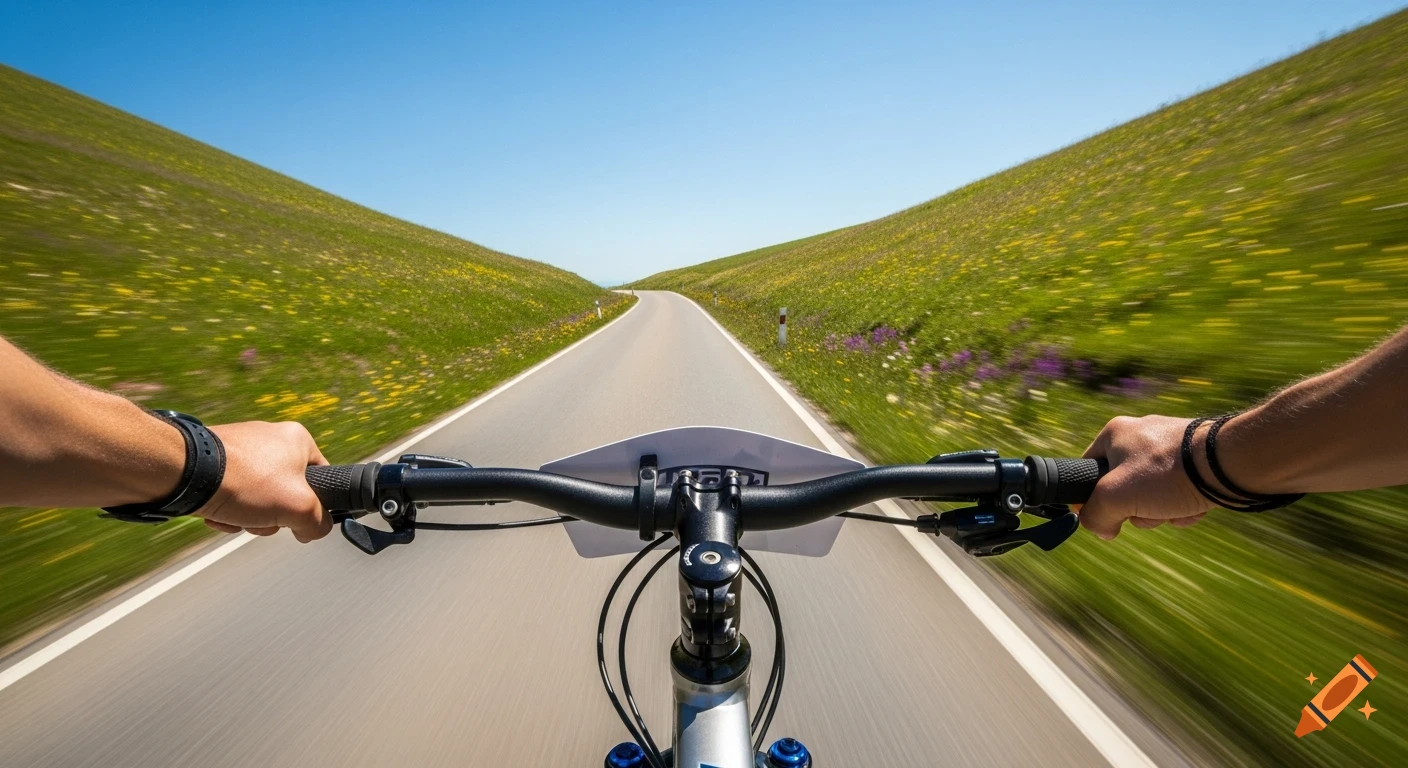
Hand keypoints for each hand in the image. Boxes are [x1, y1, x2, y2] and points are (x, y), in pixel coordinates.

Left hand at [197, 421, 331, 541]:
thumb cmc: (244, 481)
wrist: (183, 473)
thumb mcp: (299, 507)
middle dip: (272, 516)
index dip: (313, 505)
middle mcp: (270, 438)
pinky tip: (217, 513)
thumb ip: (319, 522)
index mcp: (298, 439)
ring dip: (248, 517)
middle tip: (261, 519)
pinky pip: (231, 493)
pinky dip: (227, 510)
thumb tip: (315, 529)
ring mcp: (240, 449)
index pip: (321, 476)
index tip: (299, 520)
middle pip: (286, 492)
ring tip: (235, 517)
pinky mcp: (215, 461)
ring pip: (257, 497)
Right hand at [1078, 415, 1212, 539]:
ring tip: (1178, 509)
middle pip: (1124, 487)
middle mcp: (1141, 434)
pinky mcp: (1195, 459)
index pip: (1088, 470)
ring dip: (1162, 511)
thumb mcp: (1114, 497)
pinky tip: (1196, 506)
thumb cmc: (1166, 473)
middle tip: (1149, 511)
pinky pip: (1179, 490)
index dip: (1093, 498)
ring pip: (1153, 493)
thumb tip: (1101, 529)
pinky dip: (1184, 505)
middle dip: (1137, 509)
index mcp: (1115, 433)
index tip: (1110, 513)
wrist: (1230, 463)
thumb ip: (1095, 515)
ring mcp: (1171, 446)